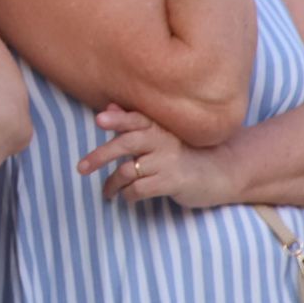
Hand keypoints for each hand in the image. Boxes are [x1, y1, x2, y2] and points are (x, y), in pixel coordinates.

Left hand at [76, 103, 231, 207]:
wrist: (222, 171)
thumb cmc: (186, 150)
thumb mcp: (164, 133)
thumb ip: (136, 122)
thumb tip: (109, 106)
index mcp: (159, 126)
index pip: (135, 119)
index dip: (117, 119)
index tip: (98, 119)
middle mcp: (162, 140)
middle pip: (125, 144)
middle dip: (99, 156)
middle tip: (81, 168)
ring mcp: (167, 162)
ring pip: (128, 171)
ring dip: (112, 184)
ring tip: (107, 192)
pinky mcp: (172, 182)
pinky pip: (140, 189)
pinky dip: (129, 195)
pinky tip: (128, 196)